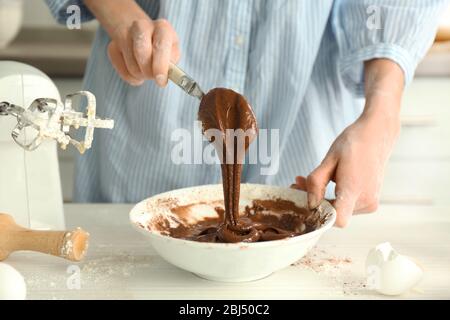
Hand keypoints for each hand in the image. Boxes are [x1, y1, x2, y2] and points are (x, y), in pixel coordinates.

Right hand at [85, 0, 179, 86]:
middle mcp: (142, 26)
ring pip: (132, 66)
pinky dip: (131, 77)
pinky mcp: (112, 47)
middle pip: (142, 53)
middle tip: (153, 76)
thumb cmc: (162, 48)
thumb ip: (171, 66)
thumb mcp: (173, 55)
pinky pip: (122, 71)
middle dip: (148, 71)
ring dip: (141, 75)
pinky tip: (136, 70)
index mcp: (162, 28)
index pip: (160, 46)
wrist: (144, 34)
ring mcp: (125, 34)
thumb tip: (163, 78)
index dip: (160, 66)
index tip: (160, 81)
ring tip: (146, 70)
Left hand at [292, 59, 403, 226]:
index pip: (337, 220)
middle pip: (335, 214)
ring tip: (307, 180)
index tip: (307, 200)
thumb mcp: (329, 159)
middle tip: (298, 185)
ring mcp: (370, 203)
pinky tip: (325, 182)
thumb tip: (310, 204)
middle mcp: (366, 201)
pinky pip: (347, 205)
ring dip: (323, 198)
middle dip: (315, 202)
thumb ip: (316, 183)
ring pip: (340, 210)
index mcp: (354, 189)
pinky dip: (333, 197)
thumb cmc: (353, 143)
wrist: (377, 134)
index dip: (320, 215)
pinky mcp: (371, 201)